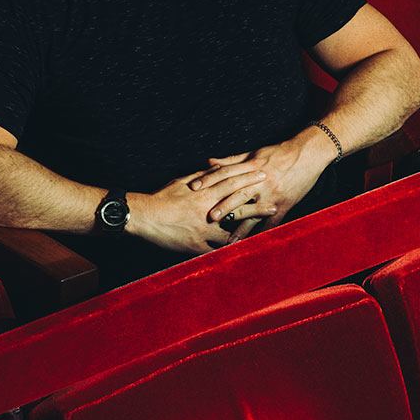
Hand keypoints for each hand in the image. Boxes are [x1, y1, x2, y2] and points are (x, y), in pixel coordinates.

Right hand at [128, 158, 271, 256]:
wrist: (145, 216)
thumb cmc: (163, 197)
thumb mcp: (183, 181)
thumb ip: (202, 175)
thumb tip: (216, 166)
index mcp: (203, 192)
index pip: (231, 182)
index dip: (248, 178)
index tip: (263, 174)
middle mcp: (206, 210)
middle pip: (237, 205)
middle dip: (257, 204)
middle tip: (274, 201)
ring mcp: (203, 229)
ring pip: (230, 230)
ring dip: (247, 230)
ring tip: (262, 232)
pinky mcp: (196, 244)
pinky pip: (215, 250)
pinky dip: (228, 251)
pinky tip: (240, 253)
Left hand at [201, 130, 336, 231]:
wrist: (308, 154)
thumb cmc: (280, 153)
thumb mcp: (254, 154)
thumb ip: (231, 161)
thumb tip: (209, 162)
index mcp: (251, 167)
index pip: (225, 174)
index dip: (209, 180)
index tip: (194, 188)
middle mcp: (260, 182)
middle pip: (238, 195)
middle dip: (224, 207)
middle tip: (208, 218)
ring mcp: (273, 194)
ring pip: (254, 213)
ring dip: (241, 228)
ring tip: (229, 241)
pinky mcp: (285, 204)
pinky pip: (272, 222)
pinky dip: (263, 233)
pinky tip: (254, 244)